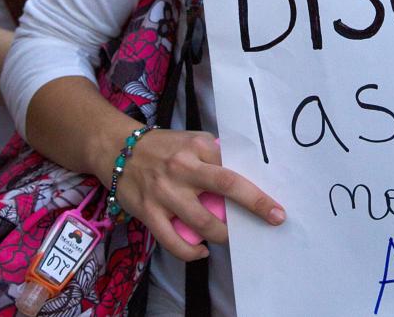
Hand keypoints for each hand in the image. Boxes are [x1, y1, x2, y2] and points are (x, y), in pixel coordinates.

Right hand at [114, 129, 284, 261]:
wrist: (117, 148)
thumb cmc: (163, 147)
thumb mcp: (191, 140)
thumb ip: (215, 155)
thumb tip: (245, 174)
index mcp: (197, 147)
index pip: (233, 167)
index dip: (256, 188)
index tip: (276, 204)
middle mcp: (183, 167)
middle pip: (226, 186)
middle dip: (254, 204)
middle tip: (274, 218)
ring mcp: (165, 192)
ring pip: (203, 221)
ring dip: (223, 234)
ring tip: (228, 237)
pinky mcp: (149, 212)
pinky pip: (173, 241)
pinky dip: (192, 252)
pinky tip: (202, 250)